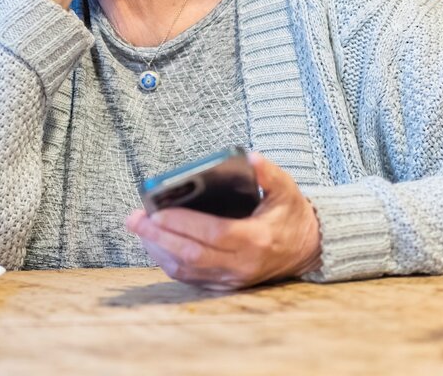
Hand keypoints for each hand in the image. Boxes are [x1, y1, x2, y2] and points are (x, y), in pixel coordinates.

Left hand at [125, 153, 321, 290]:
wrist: (308, 249)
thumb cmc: (291, 216)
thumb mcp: (286, 190)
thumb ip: (268, 174)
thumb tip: (249, 158)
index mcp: (256, 239)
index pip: (213, 234)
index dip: (183, 224)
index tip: (156, 212)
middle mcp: (242, 264)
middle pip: (192, 255)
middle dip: (158, 237)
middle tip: (134, 219)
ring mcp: (232, 279)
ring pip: (187, 269)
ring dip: (158, 249)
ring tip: (138, 228)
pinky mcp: (225, 285)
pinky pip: (190, 277)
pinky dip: (168, 261)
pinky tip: (153, 243)